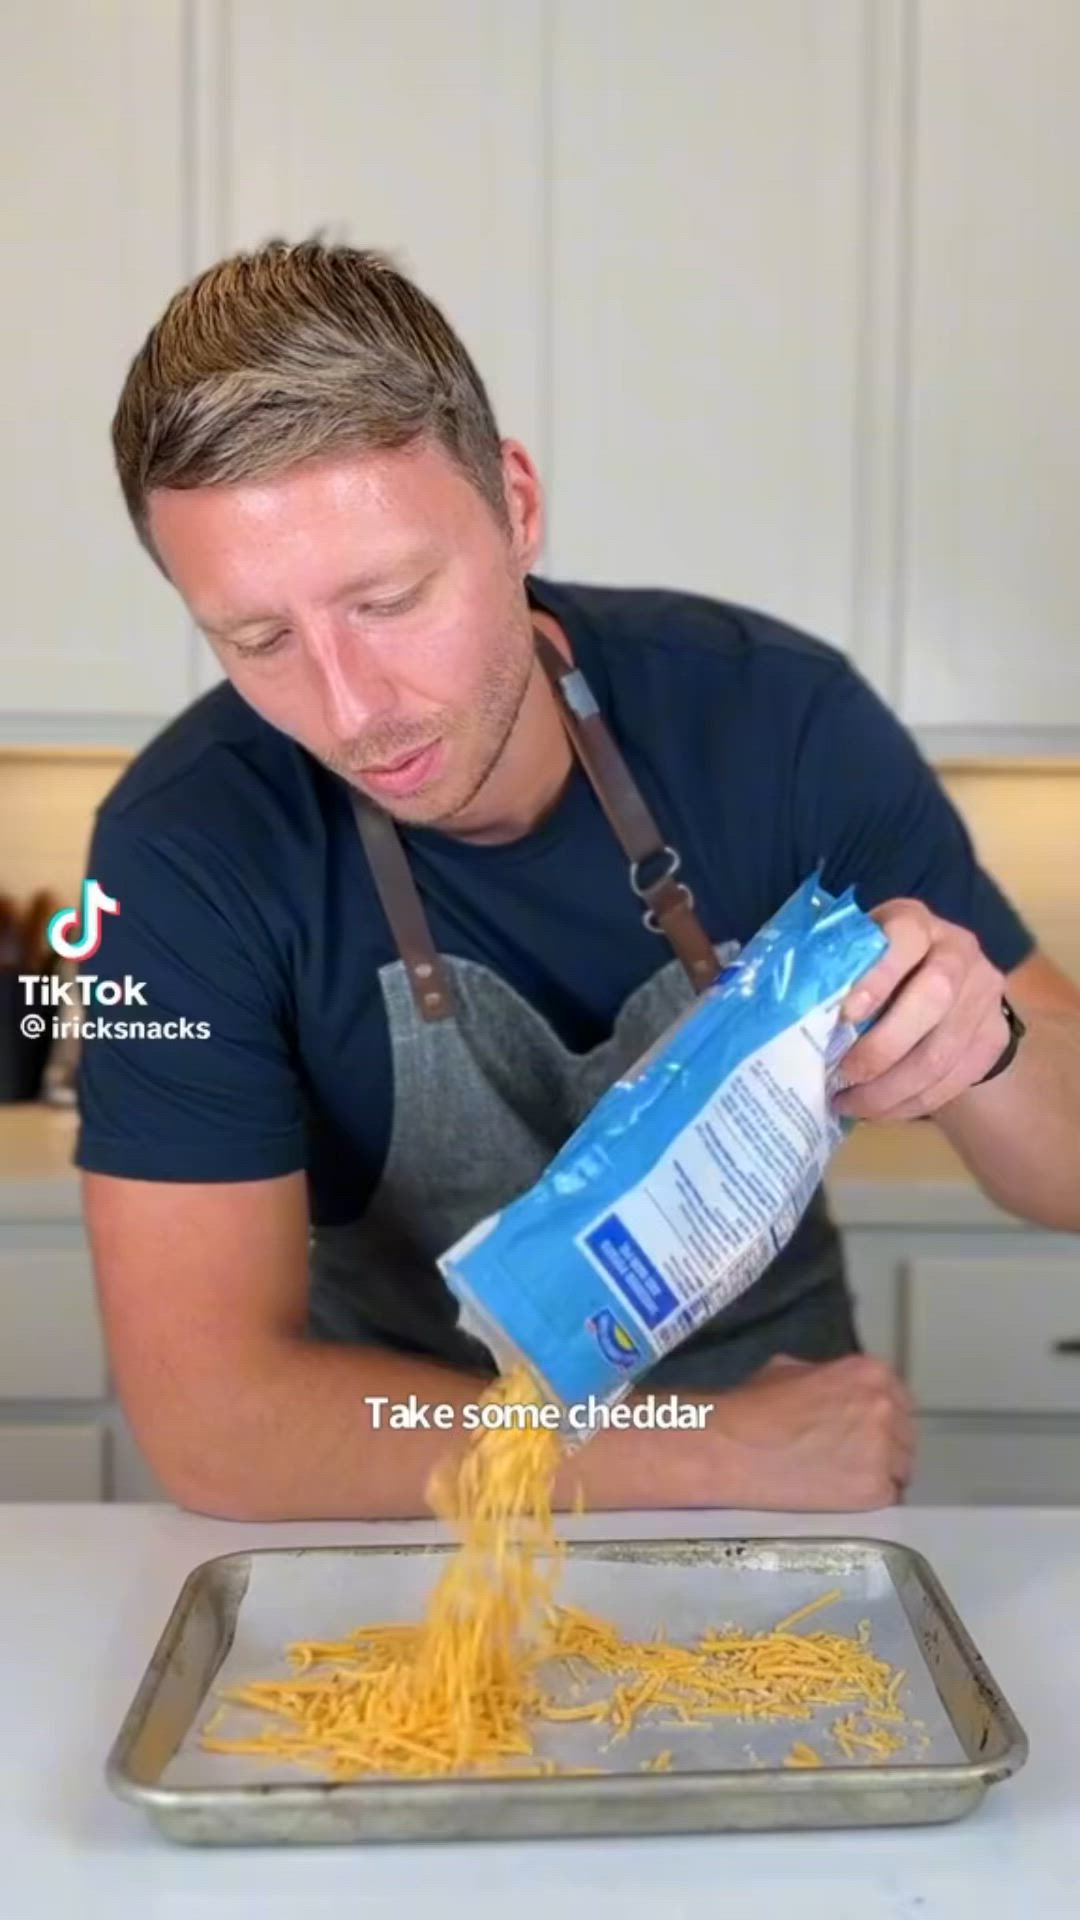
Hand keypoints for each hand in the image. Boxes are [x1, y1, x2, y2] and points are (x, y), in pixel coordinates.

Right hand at [703, 1352, 915, 1510]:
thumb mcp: (792, 1369)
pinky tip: (843, 1496)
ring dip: (881, 1474)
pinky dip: (870, 1499)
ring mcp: (882, 1449)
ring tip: (846, 1480)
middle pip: (905, 1436)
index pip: (900, 1401)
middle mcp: (885, 1407)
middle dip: (886, 1447)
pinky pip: (889, 1497)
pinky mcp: (874, 1489)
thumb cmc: (754, 1404)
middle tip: (854, 1459)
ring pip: (901, 1468)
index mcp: (870, 1373)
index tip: (864, 1432)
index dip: (882, 1419)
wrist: (732, 1447)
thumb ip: (829, 1376)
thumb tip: (837, 1388)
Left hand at [833, 898, 1009, 1121]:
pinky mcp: (993, 1037)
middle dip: (883, 1047)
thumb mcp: (857, 954)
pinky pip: (954, 1080)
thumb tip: (786, 1011)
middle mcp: (958, 951)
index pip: (905, 938)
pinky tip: (879, 1111)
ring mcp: (983, 996)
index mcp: (915, 922)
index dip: (878, 977)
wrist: (944, 983)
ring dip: (891, 1090)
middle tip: (843, 1076)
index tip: (845, 1015)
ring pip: (942, 1052)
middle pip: (935, 998)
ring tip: (851, 1105)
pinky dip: (911, 1103)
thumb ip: (835, 972)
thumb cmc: (877, 968)